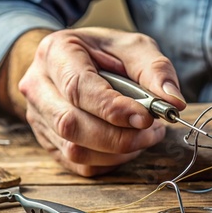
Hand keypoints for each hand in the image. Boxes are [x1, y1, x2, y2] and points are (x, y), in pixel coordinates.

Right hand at [18, 27, 185, 175]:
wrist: (74, 61)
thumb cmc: (103, 52)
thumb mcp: (133, 47)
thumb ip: (155, 70)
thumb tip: (173, 102)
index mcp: (56, 54)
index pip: (78, 88)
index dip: (113, 109)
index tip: (145, 118)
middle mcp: (38, 87)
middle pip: (71, 124)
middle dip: (118, 136)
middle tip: (152, 131)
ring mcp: (38, 117)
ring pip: (74, 150)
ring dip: (117, 152)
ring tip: (144, 136)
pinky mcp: (49, 141)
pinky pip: (78, 164)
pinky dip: (109, 162)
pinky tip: (127, 145)